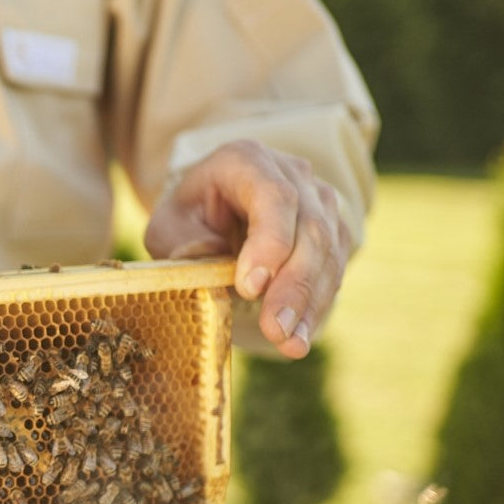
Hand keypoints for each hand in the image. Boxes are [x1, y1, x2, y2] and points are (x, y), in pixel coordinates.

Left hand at [144, 140, 351, 358]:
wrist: (214, 207)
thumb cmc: (188, 216)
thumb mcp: (168, 225)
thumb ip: (183, 242)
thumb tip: (212, 261)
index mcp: (247, 160)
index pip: (273, 197)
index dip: (269, 243)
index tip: (250, 288)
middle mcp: (293, 174)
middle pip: (309, 228)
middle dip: (293, 285)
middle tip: (275, 329)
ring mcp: (319, 200)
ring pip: (328, 252)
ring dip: (310, 303)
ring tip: (290, 343)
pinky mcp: (332, 230)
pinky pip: (334, 269)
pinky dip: (316, 306)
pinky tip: (299, 337)